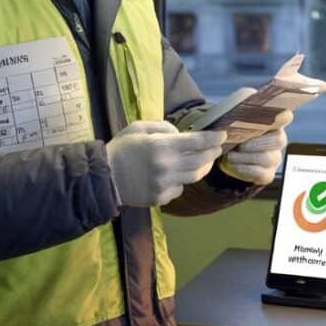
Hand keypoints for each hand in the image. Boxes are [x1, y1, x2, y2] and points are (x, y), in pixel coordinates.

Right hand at [106, 120, 225, 206]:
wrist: (104, 178)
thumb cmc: (121, 148)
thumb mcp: (138, 127)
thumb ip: (162, 127)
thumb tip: (180, 134)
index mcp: (161, 146)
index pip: (197, 142)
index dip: (213, 138)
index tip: (221, 135)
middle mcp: (167, 167)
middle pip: (201, 161)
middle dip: (212, 153)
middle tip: (216, 147)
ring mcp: (164, 185)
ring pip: (194, 177)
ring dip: (203, 168)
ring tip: (205, 161)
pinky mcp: (160, 198)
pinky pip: (179, 189)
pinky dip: (181, 181)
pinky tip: (177, 175)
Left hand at [222, 110, 292, 184]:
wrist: (229, 156)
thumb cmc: (233, 134)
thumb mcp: (235, 124)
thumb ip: (239, 119)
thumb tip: (231, 121)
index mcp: (272, 123)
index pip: (285, 117)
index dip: (283, 116)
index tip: (277, 115)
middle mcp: (278, 140)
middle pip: (278, 140)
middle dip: (256, 143)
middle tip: (239, 145)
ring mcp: (275, 158)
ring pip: (267, 158)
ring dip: (245, 157)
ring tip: (230, 155)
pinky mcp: (268, 174)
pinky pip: (259, 173)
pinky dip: (243, 168)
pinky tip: (232, 164)